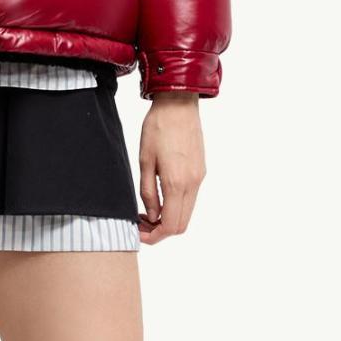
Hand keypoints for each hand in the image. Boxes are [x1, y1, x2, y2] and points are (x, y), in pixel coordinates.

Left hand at [138, 91, 204, 243]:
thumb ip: (148, 192)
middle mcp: (193, 183)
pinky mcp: (201, 171)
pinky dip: (176, 206)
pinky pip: (191, 198)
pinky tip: (161, 196)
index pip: (171, 225)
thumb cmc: (158, 128)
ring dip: (169, 218)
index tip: (139, 231)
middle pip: (182, 224)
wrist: (178, 104)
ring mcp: (200, 177)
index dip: (154, 236)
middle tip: (141, 223)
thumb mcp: (145, 161)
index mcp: (177, 183)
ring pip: (187, 212)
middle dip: (161, 231)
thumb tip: (152, 215)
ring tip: (148, 210)